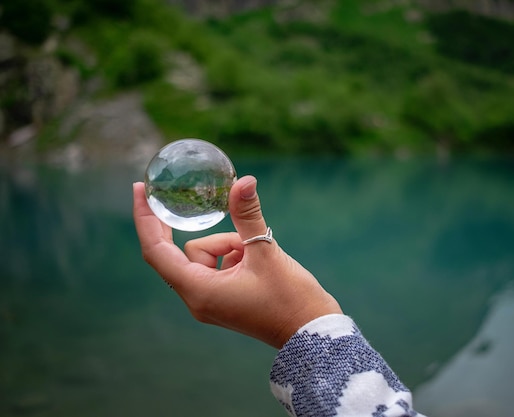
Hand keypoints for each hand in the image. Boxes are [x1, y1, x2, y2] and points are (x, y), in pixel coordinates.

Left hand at [133, 175, 341, 347]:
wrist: (311, 331)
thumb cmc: (290, 297)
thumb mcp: (266, 251)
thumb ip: (247, 214)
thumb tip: (242, 181)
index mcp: (199, 290)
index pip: (157, 252)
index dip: (145, 220)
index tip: (139, 192)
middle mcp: (198, 298)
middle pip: (177, 253)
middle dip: (175, 227)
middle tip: (167, 195)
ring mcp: (210, 300)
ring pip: (204, 255)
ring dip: (228, 244)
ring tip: (256, 255)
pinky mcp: (223, 298)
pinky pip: (217, 265)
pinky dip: (233, 253)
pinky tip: (256, 260)